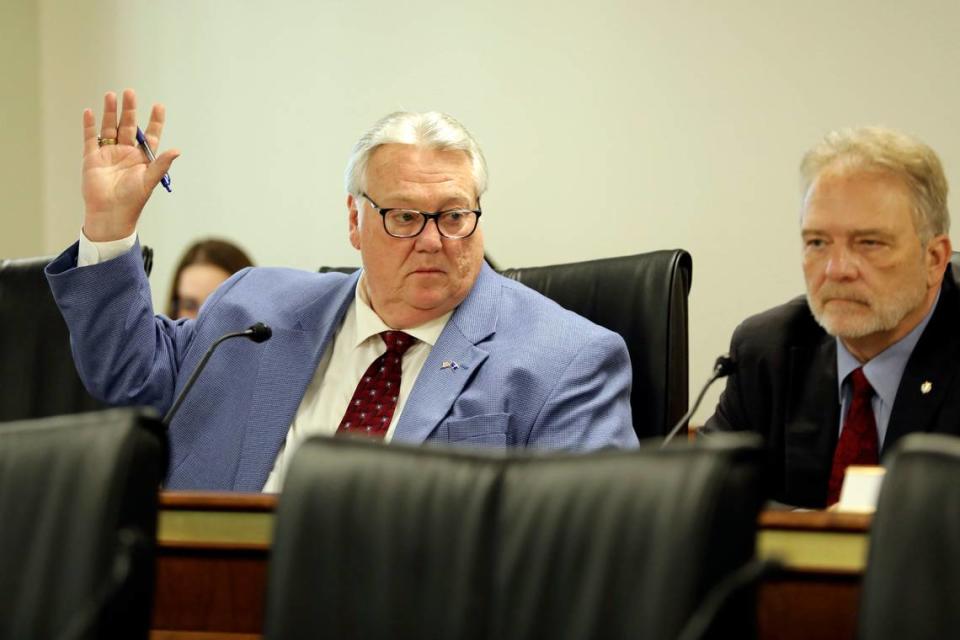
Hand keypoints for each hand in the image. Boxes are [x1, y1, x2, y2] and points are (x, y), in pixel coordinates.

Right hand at [82, 89, 179, 241]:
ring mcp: (109, 153)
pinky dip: (90, 125)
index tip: (159, 106)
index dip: (155, 121)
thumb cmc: (133, 200)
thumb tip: (177, 150)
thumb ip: (161, 164)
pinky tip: (90, 111)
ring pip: (109, 127)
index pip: (150, 135)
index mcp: (142, 158)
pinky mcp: (92, 158)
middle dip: (129, 110)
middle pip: (128, 126)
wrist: (110, 214)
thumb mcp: (149, 180)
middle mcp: (126, 153)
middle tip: (130, 92)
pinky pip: (90, 138)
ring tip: (111, 95)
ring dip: (110, 112)